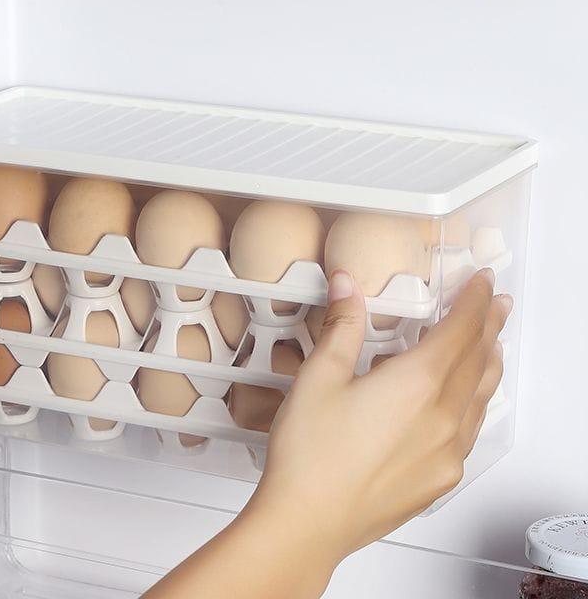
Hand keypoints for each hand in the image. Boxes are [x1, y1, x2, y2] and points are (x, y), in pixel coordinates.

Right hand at [251, 268, 508, 588]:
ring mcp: (446, 452)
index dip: (475, 301)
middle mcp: (443, 418)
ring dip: (489, 364)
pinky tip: (465, 405)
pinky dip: (476, 404)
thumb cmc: (310, 454)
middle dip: (490, 326)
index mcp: (416, 384)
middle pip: (479, 361)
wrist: (308, 522)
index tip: (483, 282)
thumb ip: (342, 327)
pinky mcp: (438, 479)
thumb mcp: (319, 376)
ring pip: (481, 397)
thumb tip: (348, 285)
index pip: (461, 330)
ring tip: (493, 346)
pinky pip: (471, 431)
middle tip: (498, 304)